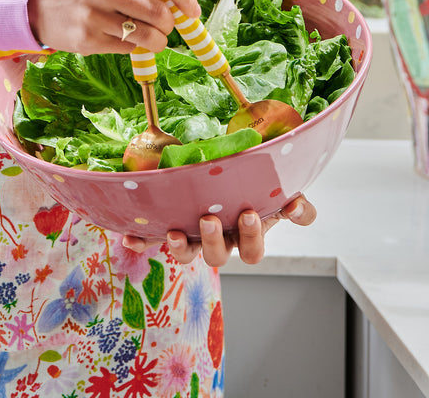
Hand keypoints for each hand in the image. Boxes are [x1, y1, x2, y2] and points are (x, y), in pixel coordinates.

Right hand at [27, 0, 200, 54]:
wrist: (34, 1)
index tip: (192, 9)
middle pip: (157, 11)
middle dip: (171, 23)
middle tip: (168, 25)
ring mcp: (94, 15)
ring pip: (147, 35)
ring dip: (159, 40)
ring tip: (154, 37)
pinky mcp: (88, 40)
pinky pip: (127, 48)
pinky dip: (136, 47)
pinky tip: (126, 39)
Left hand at [122, 194, 316, 266]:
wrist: (224, 173)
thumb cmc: (253, 187)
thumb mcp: (277, 193)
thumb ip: (295, 204)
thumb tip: (299, 204)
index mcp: (246, 235)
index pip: (253, 249)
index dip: (252, 236)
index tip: (250, 212)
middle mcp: (220, 241)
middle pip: (218, 255)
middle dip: (213, 239)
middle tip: (209, 218)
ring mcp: (193, 237)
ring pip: (188, 253)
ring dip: (181, 246)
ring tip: (176, 232)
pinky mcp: (169, 228)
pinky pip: (153, 239)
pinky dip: (142, 240)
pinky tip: (130, 235)